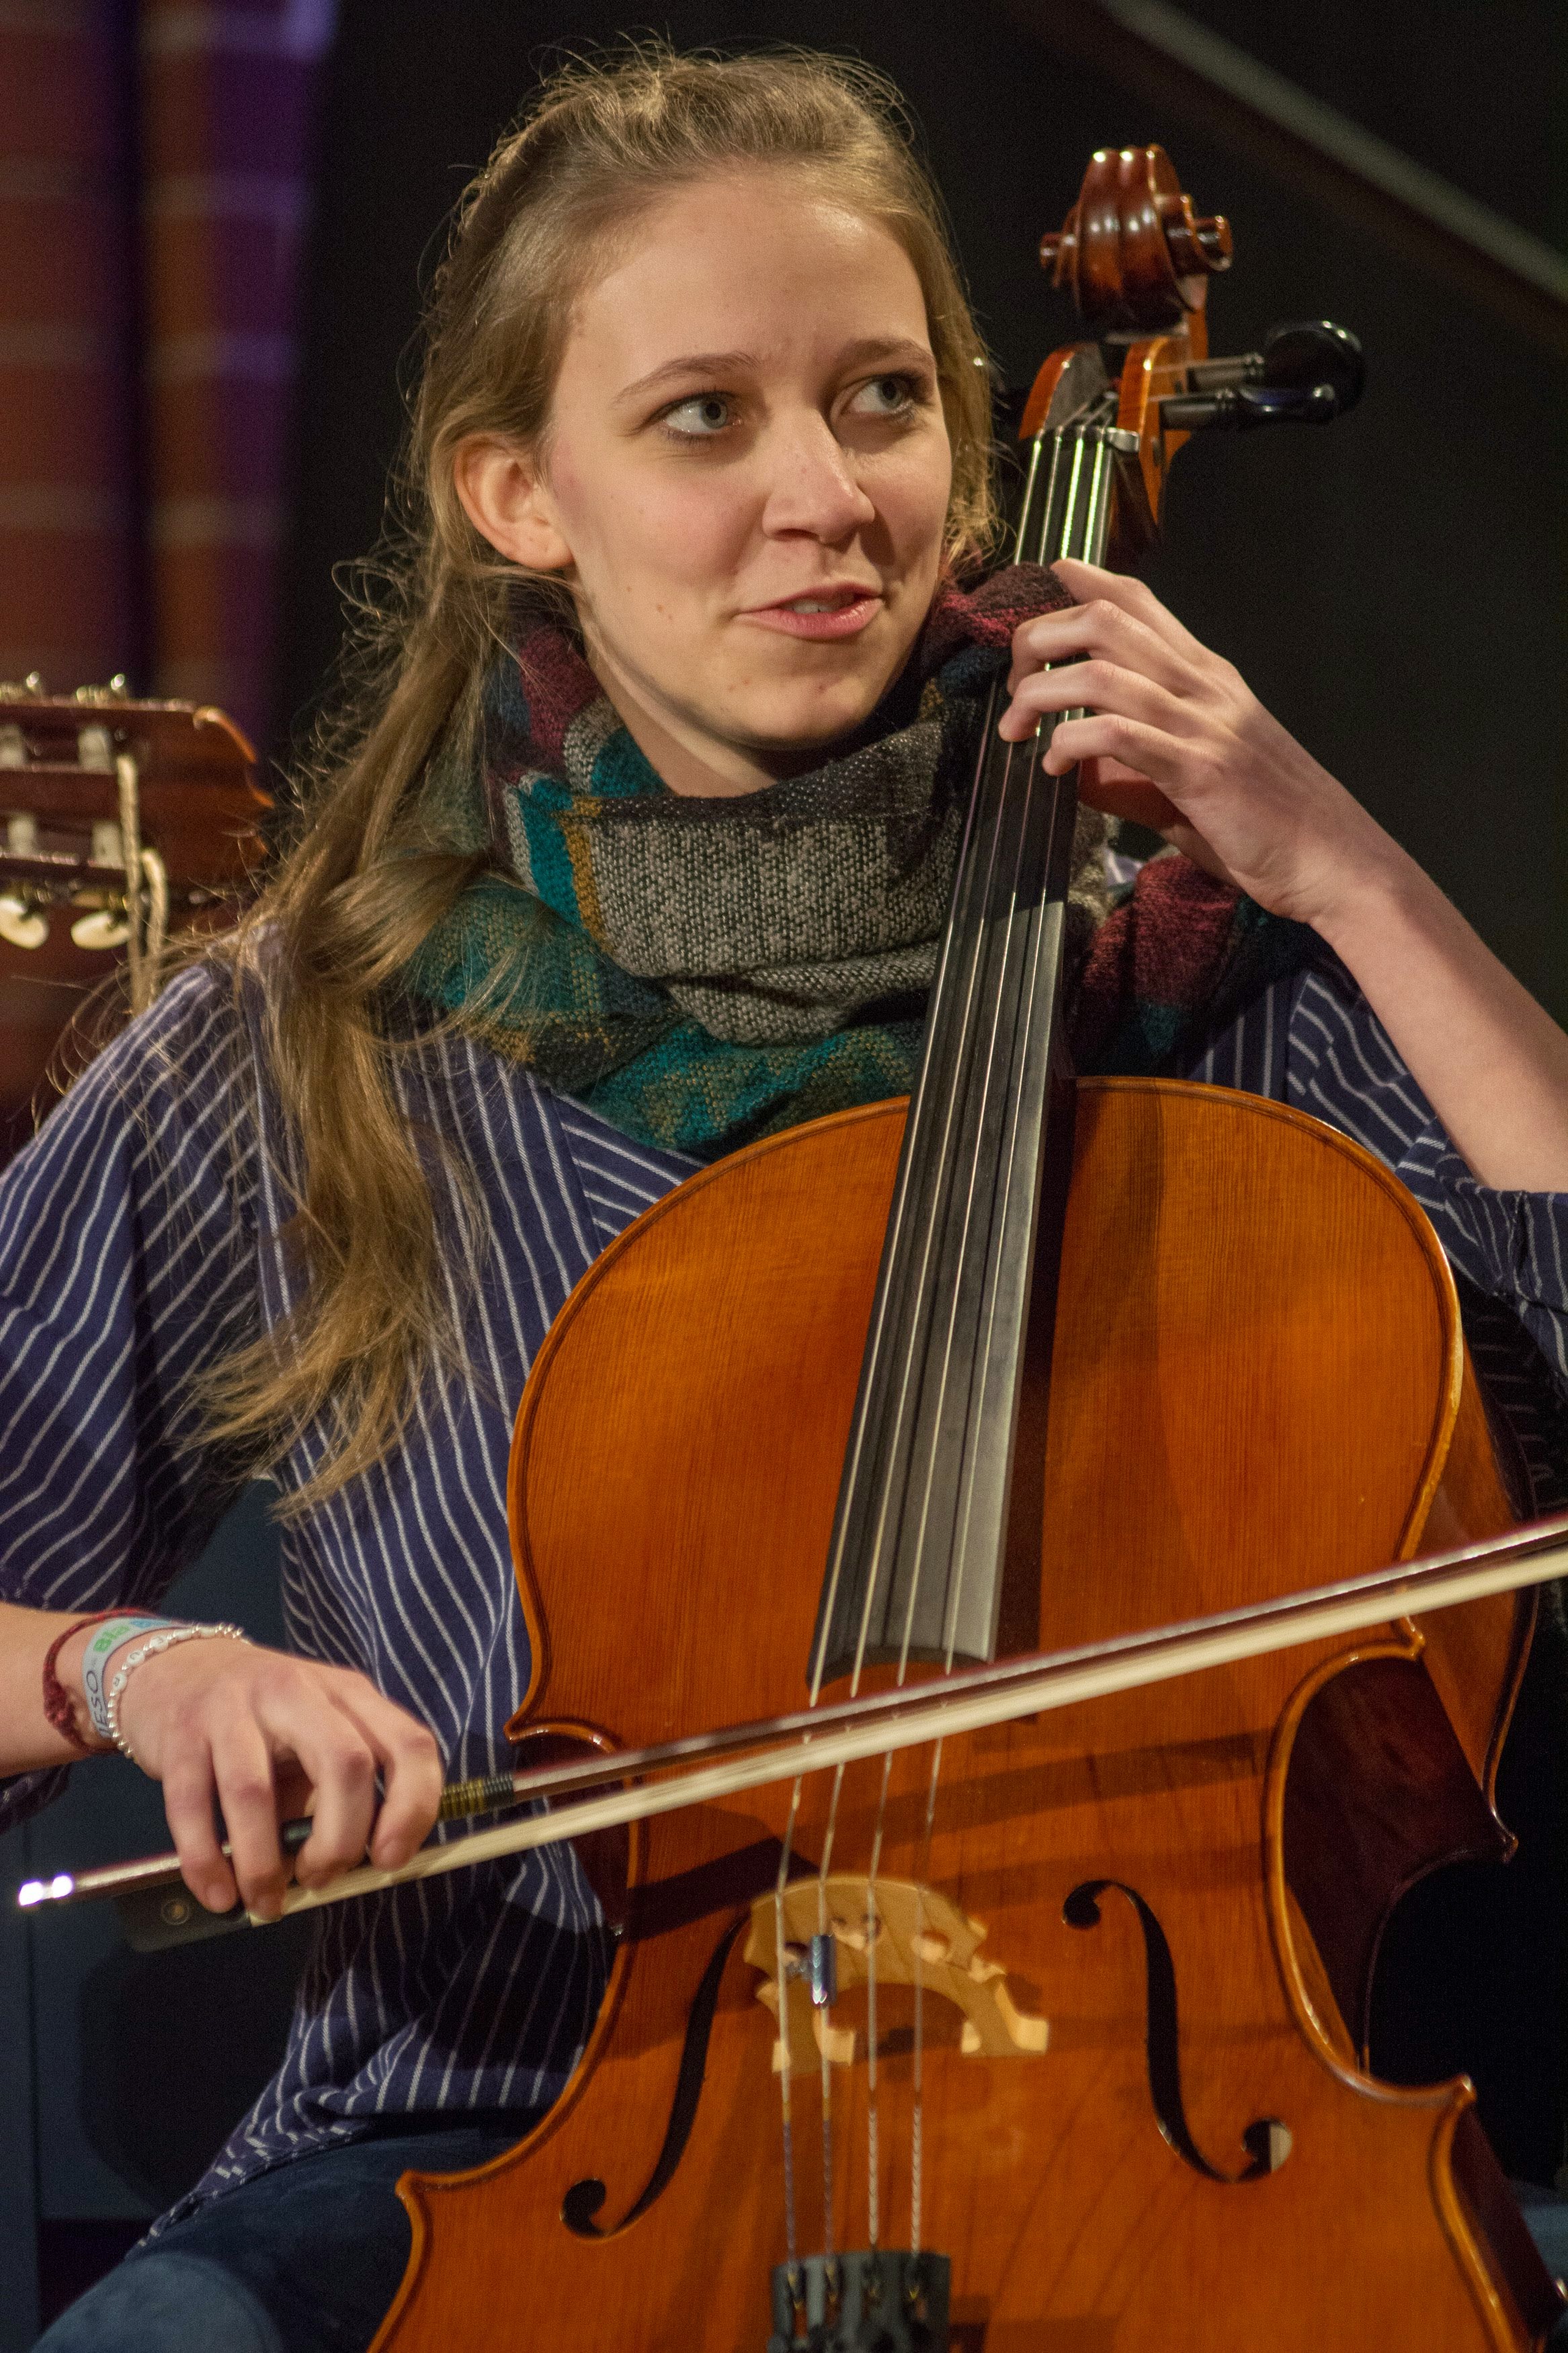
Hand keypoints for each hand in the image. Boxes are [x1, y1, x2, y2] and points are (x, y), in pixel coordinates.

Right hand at [115, 1638, 442, 1921]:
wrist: (175, 1670)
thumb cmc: (262, 1721)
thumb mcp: (316, 1736)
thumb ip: (339, 1792)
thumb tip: (347, 1872)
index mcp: (349, 1694)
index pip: (409, 1744)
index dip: (412, 1808)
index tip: (389, 1860)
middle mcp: (298, 1691)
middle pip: (344, 1764)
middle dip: (339, 1841)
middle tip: (320, 1879)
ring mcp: (234, 1707)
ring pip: (255, 1793)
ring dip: (263, 1865)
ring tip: (267, 1902)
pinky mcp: (181, 1735)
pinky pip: (192, 1808)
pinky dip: (207, 1862)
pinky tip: (220, 1895)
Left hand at [999, 559, 1400, 930]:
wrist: (1333, 859)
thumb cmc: (1264, 824)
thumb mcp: (1192, 779)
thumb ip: (1133, 765)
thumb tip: (1073, 765)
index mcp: (1206, 677)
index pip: (1138, 603)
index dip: (1084, 581)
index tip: (1044, 583)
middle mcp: (1203, 686)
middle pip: (1104, 621)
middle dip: (1039, 640)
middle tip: (1013, 685)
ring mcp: (1203, 723)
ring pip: (1101, 672)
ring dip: (1040, 694)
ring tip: (1017, 727)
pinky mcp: (1199, 769)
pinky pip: (1117, 734)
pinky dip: (1070, 742)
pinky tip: (1054, 766)